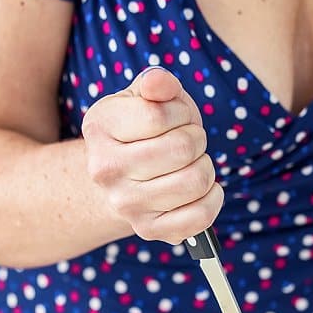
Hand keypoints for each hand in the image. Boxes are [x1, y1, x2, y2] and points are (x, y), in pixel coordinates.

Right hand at [82, 67, 222, 244]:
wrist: (121, 177)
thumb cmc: (141, 130)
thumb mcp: (145, 97)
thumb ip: (156, 83)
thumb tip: (159, 83)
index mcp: (99, 127)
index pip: (158, 116)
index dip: (180, 112)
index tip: (177, 118)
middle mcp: (105, 169)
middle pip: (181, 149)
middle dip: (197, 139)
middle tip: (188, 142)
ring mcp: (125, 204)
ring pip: (195, 181)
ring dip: (206, 167)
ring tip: (192, 164)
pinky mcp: (149, 230)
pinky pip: (200, 217)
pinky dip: (213, 199)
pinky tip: (203, 190)